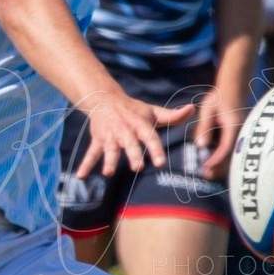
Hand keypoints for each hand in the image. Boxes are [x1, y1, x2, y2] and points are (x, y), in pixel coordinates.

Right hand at [75, 89, 196, 177]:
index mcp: (140, 125)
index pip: (150, 137)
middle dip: (133, 156)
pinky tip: (81, 176)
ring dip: (109, 161)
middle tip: (137, 168)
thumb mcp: (153, 111)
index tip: (161, 162)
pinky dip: (85, 164)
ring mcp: (110, 136)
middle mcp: (125, 130)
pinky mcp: (98, 140)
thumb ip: (173, 115)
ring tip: (107, 173)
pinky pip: (91, 153)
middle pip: (130, 145)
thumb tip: (192, 109)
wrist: (105, 99)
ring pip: (110, 150)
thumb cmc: (134, 110)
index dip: (156, 149)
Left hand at [193, 76, 250, 177]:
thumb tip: (201, 145)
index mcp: (233, 127)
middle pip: (230, 156)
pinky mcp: (237, 137)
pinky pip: (232, 151)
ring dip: (221, 165)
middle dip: (218, 167)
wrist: (233, 90)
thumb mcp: (208, 109)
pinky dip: (223, 159)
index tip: (206, 167)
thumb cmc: (219, 98)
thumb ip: (204, 127)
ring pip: (232, 155)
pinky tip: (213, 165)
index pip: (225, 147)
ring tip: (208, 174)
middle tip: (205, 175)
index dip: (216, 159)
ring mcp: (240, 136)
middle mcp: (240, 134)